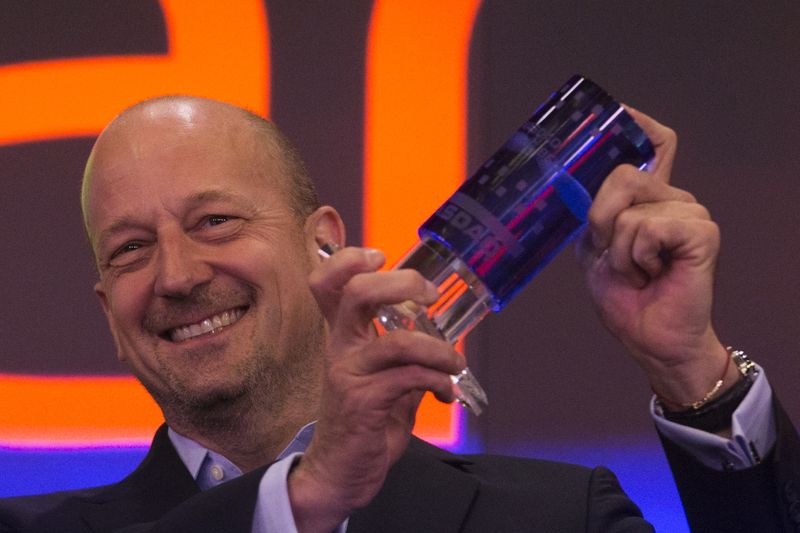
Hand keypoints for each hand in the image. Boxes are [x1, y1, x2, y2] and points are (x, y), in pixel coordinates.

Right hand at [288, 247, 463, 531]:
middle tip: (429, 296)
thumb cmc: (366, 420)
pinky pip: (409, 378)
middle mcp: (340, 347)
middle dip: (401, 283)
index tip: (380, 256)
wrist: (341, 471)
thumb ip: (407, 352)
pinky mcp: (362, 402)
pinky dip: (438, 381)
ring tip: (454, 364)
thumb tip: (445, 335)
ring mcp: (348, 373)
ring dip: (439, 350)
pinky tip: (445, 393)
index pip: (327, 282)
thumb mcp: (385, 376)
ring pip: (396, 342)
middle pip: (357, 292)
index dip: (348, 259)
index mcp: (344, 334)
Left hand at [577, 108, 735, 406]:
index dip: (638, 123)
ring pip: (630, 206)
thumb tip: (568, 180)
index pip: (656, 144)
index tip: (618, 111)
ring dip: (619, 249)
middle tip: (613, 255)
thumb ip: (591, 214)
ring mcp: (689, 211)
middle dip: (601, 218)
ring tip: (636, 271)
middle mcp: (673, 197)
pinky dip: (637, 255)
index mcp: (648, 199)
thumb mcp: (594, 249)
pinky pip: (648, 226)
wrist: (649, 337)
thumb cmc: (626, 297)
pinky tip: (652, 272)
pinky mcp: (701, 231)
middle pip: (624, 174)